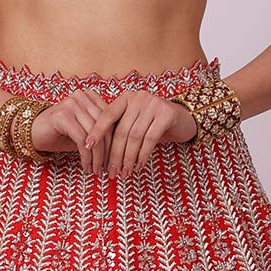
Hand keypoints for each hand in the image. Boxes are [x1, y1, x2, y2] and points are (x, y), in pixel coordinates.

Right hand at [28, 89, 115, 172]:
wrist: (29, 132)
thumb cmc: (58, 133)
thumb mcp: (83, 131)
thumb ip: (99, 133)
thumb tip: (120, 149)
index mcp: (90, 96)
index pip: (111, 120)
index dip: (116, 141)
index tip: (116, 159)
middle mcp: (82, 97)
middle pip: (105, 127)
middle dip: (108, 152)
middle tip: (108, 169)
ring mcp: (71, 104)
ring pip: (95, 135)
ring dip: (97, 158)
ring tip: (96, 170)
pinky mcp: (63, 116)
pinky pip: (82, 140)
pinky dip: (87, 157)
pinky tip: (86, 167)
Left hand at [78, 91, 196, 176]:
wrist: (183, 119)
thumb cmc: (153, 124)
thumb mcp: (134, 123)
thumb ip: (119, 129)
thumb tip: (96, 150)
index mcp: (126, 98)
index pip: (107, 115)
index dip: (97, 131)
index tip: (86, 146)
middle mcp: (138, 97)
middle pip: (121, 130)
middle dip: (114, 154)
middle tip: (110, 172)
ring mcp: (153, 104)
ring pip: (135, 136)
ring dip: (128, 158)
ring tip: (124, 173)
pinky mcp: (166, 114)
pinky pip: (150, 139)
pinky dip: (142, 155)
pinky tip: (138, 166)